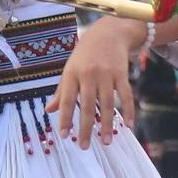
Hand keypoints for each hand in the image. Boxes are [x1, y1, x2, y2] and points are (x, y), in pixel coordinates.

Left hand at [48, 17, 147, 149]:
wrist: (109, 32)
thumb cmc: (85, 54)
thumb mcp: (70, 69)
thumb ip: (61, 91)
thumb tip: (48, 111)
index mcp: (71, 74)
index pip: (66, 100)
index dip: (64, 118)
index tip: (64, 136)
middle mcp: (88, 75)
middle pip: (86, 106)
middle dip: (85, 128)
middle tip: (84, 146)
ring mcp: (106, 74)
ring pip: (106, 104)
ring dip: (107, 124)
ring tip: (106, 141)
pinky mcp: (122, 74)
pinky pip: (125, 96)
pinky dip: (128, 111)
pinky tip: (128, 126)